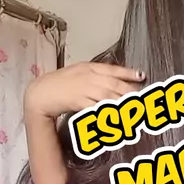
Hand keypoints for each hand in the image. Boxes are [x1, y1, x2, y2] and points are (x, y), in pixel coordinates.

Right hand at [24, 62, 145, 119]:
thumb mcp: (79, 73)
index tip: (142, 76)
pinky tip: (115, 116)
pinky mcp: (77, 100)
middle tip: (143, 100)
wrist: (40, 93)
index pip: (113, 69)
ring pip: (108, 96)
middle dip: (130, 92)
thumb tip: (113, 82)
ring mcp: (83, 88)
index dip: (128, 73)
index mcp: (89, 67)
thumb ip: (96, 75)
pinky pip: (95, 107)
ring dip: (122, 104)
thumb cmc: (60, 84)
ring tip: (134, 110)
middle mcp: (89, 76)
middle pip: (114, 84)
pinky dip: (106, 112)